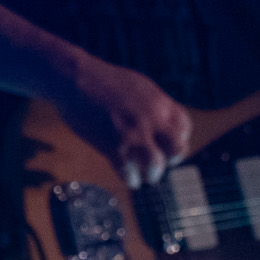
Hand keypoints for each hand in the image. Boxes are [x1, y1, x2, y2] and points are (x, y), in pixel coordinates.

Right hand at [59, 59, 192, 189]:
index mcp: (160, 102)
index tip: (171, 146)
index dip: (181, 139)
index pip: (184, 126)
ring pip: (155, 164)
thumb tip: (158, 120)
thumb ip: (151, 104)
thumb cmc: (101, 80)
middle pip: (176, 148)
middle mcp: (152, 119)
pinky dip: (131, 179)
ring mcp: (133, 134)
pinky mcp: (113, 145)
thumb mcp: (137, 86)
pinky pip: (128, 170)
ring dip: (153, 174)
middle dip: (173, 159)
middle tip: (164, 164)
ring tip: (147, 178)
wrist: (75, 79)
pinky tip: (130, 180)